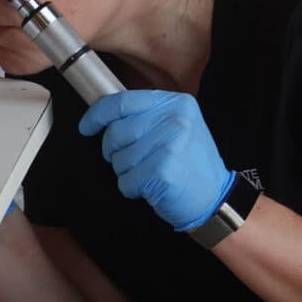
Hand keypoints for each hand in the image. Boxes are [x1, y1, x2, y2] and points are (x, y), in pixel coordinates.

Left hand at [78, 90, 235, 230]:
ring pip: (118, 158)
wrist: (215, 199)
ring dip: (126, 172)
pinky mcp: (163, 170)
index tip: (86, 126)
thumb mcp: (177, 127)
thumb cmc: (188, 164)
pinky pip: (126, 180)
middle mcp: (175, 120)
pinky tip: (151, 187)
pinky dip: (132, 189)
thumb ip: (146, 115)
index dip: (97, 114)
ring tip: (148, 173)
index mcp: (176, 103)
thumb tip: (104, 113)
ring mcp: (170, 144)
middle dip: (113, 151)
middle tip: (132, 160)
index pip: (122, 101)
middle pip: (116, 132)